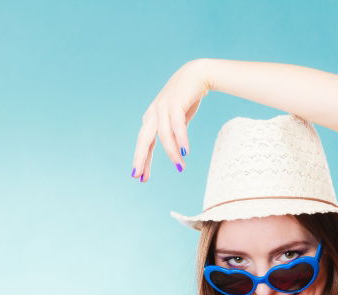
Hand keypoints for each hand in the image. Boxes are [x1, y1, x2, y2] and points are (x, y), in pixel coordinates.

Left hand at [132, 58, 209, 181]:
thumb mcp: (176, 119)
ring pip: (163, 135)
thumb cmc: (186, 98)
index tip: (140, 178)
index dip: (142, 160)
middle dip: (141, 158)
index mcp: (151, 119)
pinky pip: (177, 125)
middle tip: (139, 176)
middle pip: (144, 140)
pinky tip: (184, 152)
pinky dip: (181, 139)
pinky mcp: (175, 103)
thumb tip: (175, 151)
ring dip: (171, 153)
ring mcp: (163, 107)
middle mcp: (153, 114)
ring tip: (179, 167)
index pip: (144, 143)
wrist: (197, 74)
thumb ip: (172, 133)